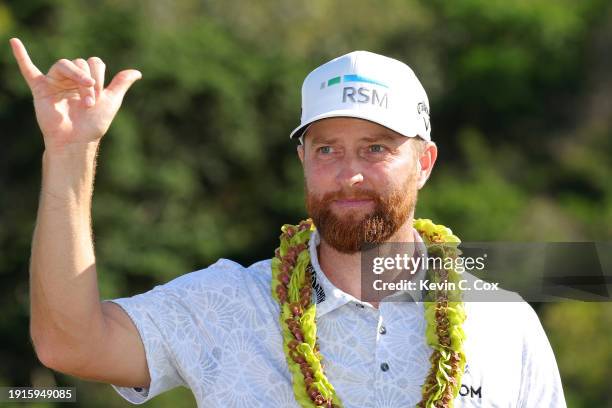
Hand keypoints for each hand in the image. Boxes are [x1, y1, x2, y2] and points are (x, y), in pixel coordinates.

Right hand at [9, 38, 141, 153]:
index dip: (99, 77)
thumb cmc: (94, 124)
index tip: (99, 96)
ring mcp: (54, 82)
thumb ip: (121, 84)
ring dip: (76, 78)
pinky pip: (28, 70)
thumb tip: (137, 72)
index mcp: (86, 79)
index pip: (94, 63)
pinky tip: (14, 42)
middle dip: (89, 81)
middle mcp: (70, 78)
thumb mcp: (112, 101)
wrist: (77, 141)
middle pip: (80, 63)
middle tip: (90, 102)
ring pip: (64, 64)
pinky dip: (21, 56)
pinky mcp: (40, 89)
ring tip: (84, 99)